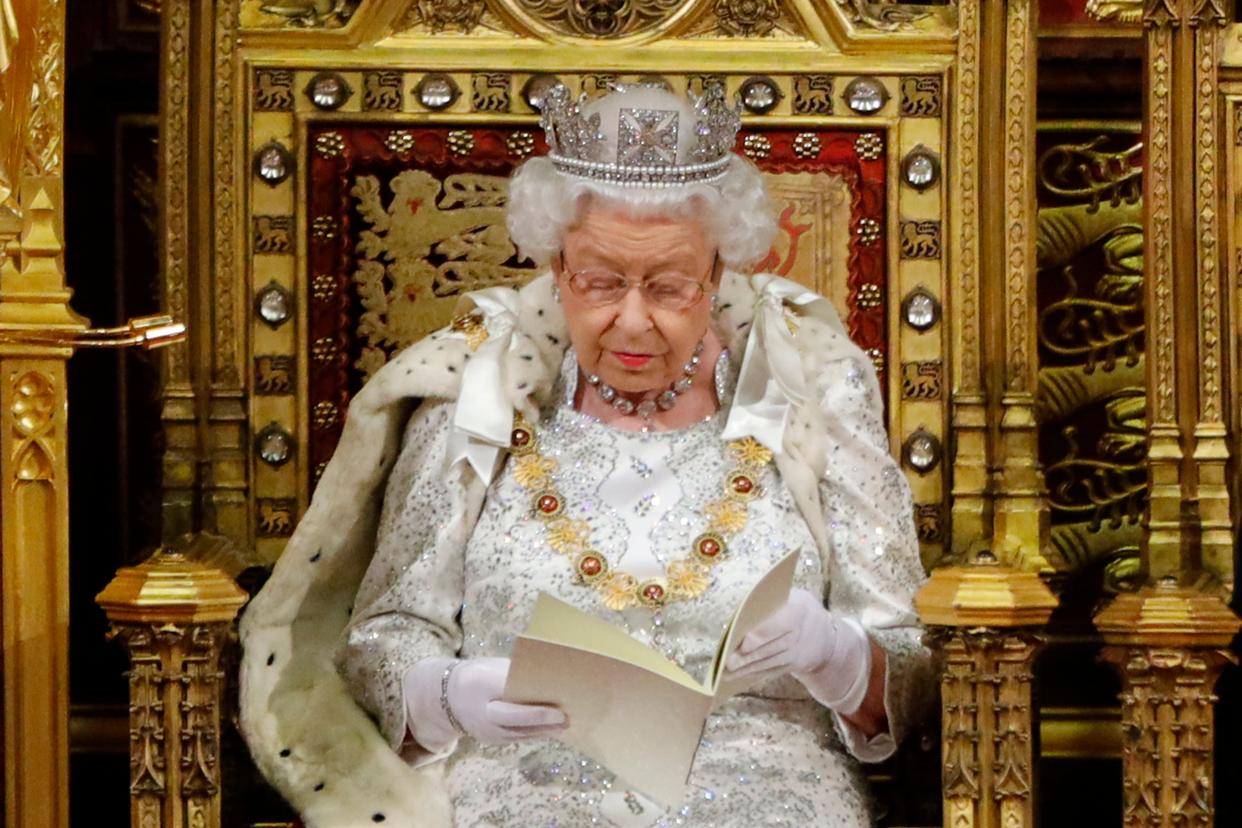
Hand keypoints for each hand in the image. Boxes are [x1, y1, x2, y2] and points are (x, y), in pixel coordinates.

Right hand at [404, 656, 565, 749]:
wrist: (448, 697)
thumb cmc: (478, 675)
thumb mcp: (494, 668)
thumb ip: (516, 674)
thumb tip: (547, 677)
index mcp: (482, 689)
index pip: (510, 703)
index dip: (535, 709)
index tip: (558, 708)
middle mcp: (483, 715)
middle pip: (516, 722)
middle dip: (543, 721)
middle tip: (566, 718)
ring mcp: (487, 732)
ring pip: (520, 734)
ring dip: (544, 730)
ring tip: (566, 724)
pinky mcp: (493, 741)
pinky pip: (517, 738)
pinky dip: (535, 733)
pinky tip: (552, 729)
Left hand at [723, 589, 870, 712]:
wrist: (823, 632)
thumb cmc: (795, 607)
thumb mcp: (791, 596)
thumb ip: (770, 603)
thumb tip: (739, 613)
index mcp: (799, 609)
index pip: (780, 623)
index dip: (762, 634)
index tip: (744, 643)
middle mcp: (800, 633)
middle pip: (774, 646)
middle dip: (750, 656)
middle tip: (729, 661)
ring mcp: (798, 652)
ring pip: (771, 662)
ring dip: (749, 668)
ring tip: (728, 672)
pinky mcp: (794, 665)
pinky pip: (773, 670)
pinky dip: (756, 673)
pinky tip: (739, 676)